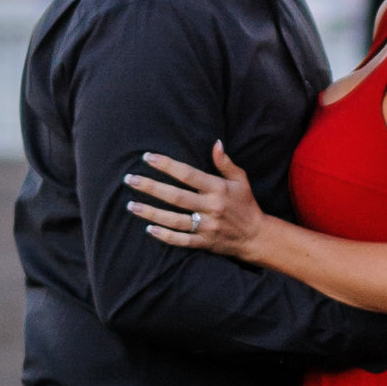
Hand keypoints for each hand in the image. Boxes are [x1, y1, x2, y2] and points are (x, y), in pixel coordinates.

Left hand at [125, 142, 264, 260]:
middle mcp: (211, 207)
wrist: (256, 237)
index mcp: (217, 188)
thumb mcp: (240, 180)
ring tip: (131, 205)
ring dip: (151, 212)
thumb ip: (225, 163)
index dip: (167, 165)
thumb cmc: (246, 204)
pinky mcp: (204, 242)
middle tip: (130, 180)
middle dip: (151, 187)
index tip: (147, 158)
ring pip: (174, 219)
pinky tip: (149, 229)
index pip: (188, 174)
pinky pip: (181, 240)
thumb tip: (216, 143)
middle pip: (176, 196)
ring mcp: (207, 226)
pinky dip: (165, 236)